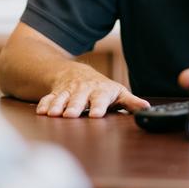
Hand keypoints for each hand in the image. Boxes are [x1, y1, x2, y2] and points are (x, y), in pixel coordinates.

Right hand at [35, 65, 149, 118]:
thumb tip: (146, 108)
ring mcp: (69, 90)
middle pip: (78, 98)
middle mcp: (83, 90)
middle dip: (74, 106)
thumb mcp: (117, 93)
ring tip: (53, 114)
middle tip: (70, 115)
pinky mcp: (56, 92)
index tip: (96, 115)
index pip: (100, 98)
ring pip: (62, 97)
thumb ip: (130, 102)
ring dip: (57, 105)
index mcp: (100, 91)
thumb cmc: (101, 88)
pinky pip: (49, 97)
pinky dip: (45, 103)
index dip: (98, 106)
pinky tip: (41, 111)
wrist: (76, 72)